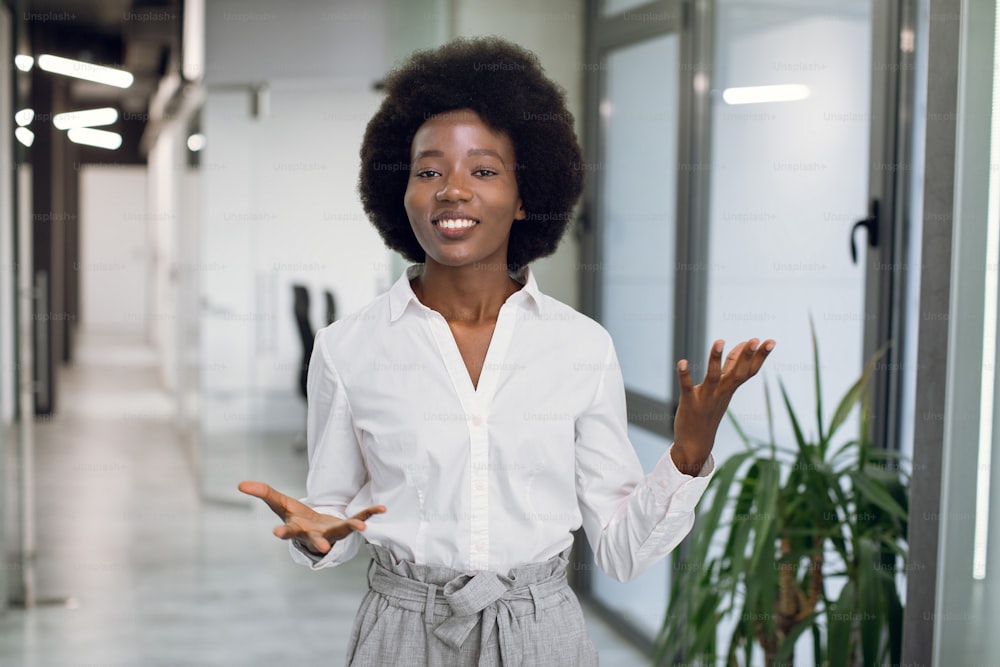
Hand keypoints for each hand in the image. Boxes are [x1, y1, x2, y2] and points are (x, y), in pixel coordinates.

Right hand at [237, 480, 385, 554]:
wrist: (315, 530)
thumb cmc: (296, 517)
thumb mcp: (280, 503)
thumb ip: (263, 493)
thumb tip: (239, 484)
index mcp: (297, 528)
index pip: (288, 531)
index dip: (283, 533)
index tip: (276, 533)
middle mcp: (316, 534)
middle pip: (316, 539)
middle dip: (318, 543)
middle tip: (321, 549)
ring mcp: (333, 532)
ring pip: (343, 532)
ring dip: (352, 527)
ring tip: (362, 527)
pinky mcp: (347, 526)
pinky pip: (360, 518)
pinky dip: (371, 513)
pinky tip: (383, 508)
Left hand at [672, 338, 774, 474]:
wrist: (696, 442)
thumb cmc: (710, 410)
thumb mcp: (724, 387)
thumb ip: (731, 366)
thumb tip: (741, 345)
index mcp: (731, 388)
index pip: (749, 370)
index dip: (760, 356)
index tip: (771, 341)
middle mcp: (722, 392)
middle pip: (738, 372)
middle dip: (747, 356)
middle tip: (755, 339)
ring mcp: (706, 397)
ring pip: (713, 376)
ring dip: (715, 359)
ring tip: (719, 340)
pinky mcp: (689, 402)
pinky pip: (687, 387)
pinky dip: (684, 375)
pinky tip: (682, 362)